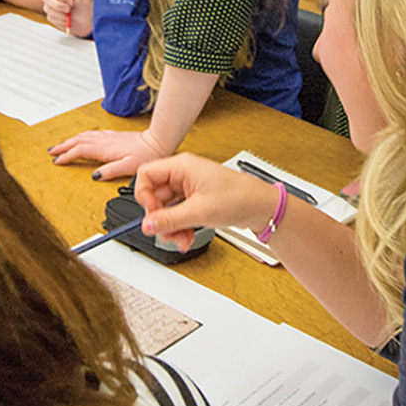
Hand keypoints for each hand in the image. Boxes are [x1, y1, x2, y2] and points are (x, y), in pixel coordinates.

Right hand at [43, 0, 91, 35]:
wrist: (86, 23)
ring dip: (61, 14)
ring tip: (70, 15)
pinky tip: (67, 20)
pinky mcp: (51, 17)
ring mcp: (50, 7)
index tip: (71, 2)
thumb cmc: (84, 7)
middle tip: (68, 10)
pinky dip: (60, 20)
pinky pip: (51, 18)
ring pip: (48, 9)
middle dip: (58, 5)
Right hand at [49, 127, 170, 177]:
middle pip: (78, 141)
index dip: (67, 156)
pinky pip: (92, 134)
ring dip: (71, 140)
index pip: (80, 151)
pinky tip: (82, 138)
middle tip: (52, 151)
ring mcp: (109, 137)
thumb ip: (110, 171)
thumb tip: (95, 176)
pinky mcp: (114, 136)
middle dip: (63, 146)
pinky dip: (82, 136)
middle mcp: (105, 141)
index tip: (57, 161)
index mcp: (105, 149)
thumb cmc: (146, 154)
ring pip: (84, 136)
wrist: (157, 142)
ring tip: (61, 145)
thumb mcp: (128, 167)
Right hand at [134, 155, 273, 252]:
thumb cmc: (238, 197)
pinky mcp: (196, 199)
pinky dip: (180, 226)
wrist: (260, 206)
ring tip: (182, 239)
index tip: (152, 215)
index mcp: (181, 166)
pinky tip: (187, 237)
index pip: (146, 175)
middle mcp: (183, 174)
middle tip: (167, 233)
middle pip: (156, 195)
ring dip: (171, 226)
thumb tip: (147, 225)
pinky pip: (178, 213)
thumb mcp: (198, 211)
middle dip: (161, 218)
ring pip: (167, 208)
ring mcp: (189, 187)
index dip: (144, 196)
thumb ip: (169, 219)